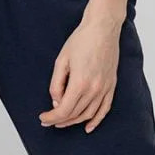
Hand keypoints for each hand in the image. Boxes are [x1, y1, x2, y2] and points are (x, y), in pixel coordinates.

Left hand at [38, 14, 121, 133]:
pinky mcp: (112, 85)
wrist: (102, 27)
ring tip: (63, 121)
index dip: (51, 117)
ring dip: (74, 121)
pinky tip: (88, 127)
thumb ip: (56, 83)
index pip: (63, 110)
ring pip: (88, 114)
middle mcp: (94, 89)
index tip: (43, 118)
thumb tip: (56, 101)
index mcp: (80, 83)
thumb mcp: (61, 60)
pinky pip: (104, 109)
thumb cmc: (81, 40)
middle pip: (75, 114)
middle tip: (49, 120)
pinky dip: (96, 120)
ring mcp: (105, 88)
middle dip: (60, 120)